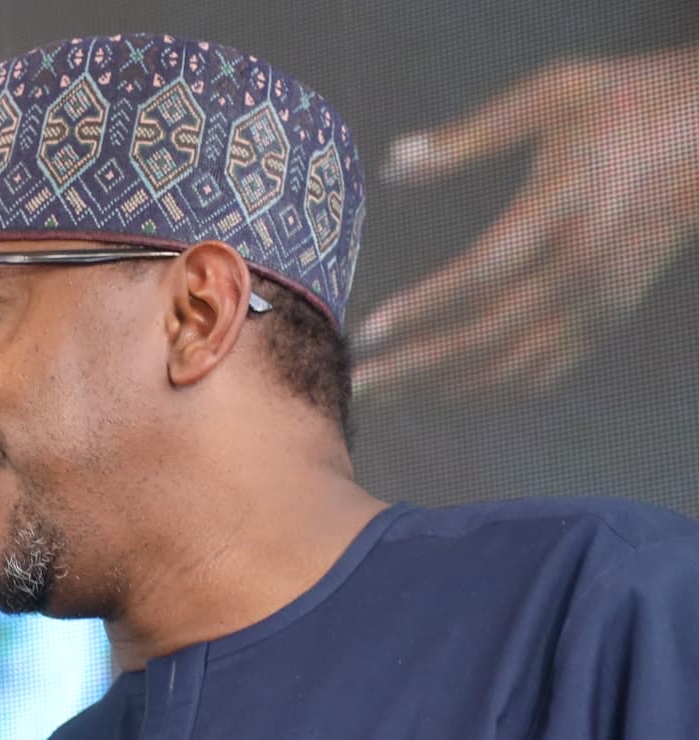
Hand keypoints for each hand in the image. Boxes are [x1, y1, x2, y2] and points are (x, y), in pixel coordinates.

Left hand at [357, 44, 698, 400]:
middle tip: (355, 385)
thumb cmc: (630, 103)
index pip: (483, 275)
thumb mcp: (555, 95)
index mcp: (566, 207)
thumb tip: (392, 161)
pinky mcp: (610, 319)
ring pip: (514, 368)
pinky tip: (440, 396)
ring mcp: (602, 301)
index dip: (422, 309)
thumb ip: (471, 136)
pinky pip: (544, 373)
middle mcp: (586, 266)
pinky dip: (489, 393)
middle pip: (488, 337)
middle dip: (415, 367)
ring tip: (382, 398)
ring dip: (443, 390)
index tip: (366, 331)